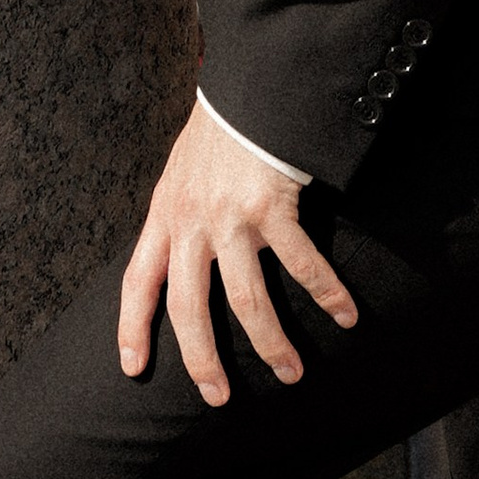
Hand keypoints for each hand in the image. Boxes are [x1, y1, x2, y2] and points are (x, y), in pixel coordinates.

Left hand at [117, 99, 355, 405]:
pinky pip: (302, 265)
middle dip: (203, 360)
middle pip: (189, 309)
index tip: (132, 367)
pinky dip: (327, 294)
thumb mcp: (181, 169)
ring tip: (290, 374)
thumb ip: (180, 211)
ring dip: (271, 344)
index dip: (132, 326)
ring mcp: (231, 217)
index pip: (138, 280)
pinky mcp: (271, 207)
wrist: (248, 82)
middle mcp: (191, 221)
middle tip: (218, 396)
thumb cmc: (218, 126)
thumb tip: (183, 252)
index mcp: (165, 213)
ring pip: (247, 302)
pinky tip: (346, 315)